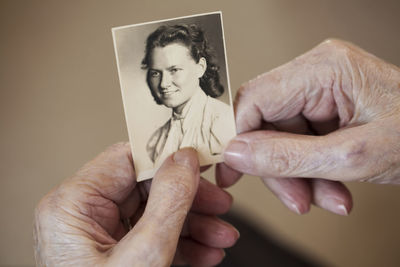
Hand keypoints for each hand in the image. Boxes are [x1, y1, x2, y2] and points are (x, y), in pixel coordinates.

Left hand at [34, 143, 238, 265]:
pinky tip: (206, 252)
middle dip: (189, 199)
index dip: (169, 157)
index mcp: (73, 204)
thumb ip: (168, 202)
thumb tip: (186, 160)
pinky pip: (151, 235)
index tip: (202, 160)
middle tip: (221, 204)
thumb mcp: (144, 257)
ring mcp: (98, 234)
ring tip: (222, 236)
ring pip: (154, 212)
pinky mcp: (113, 252)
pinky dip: (181, 243)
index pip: (127, 158)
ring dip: (193, 224)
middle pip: (146, 186)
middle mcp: (81, 214)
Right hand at [218, 39, 399, 214]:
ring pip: (283, 138)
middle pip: (267, 123)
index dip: (239, 139)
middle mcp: (317, 73)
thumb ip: (287, 158)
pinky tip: (334, 189)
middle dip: (281, 168)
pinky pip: (301, 142)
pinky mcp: (329, 107)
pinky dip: (314, 171)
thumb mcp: (352, 157)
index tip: (234, 173)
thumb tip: (236, 155)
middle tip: (296, 199)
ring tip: (328, 198)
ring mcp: (323, 90)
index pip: (253, 100)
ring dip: (300, 175)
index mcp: (323, 70)